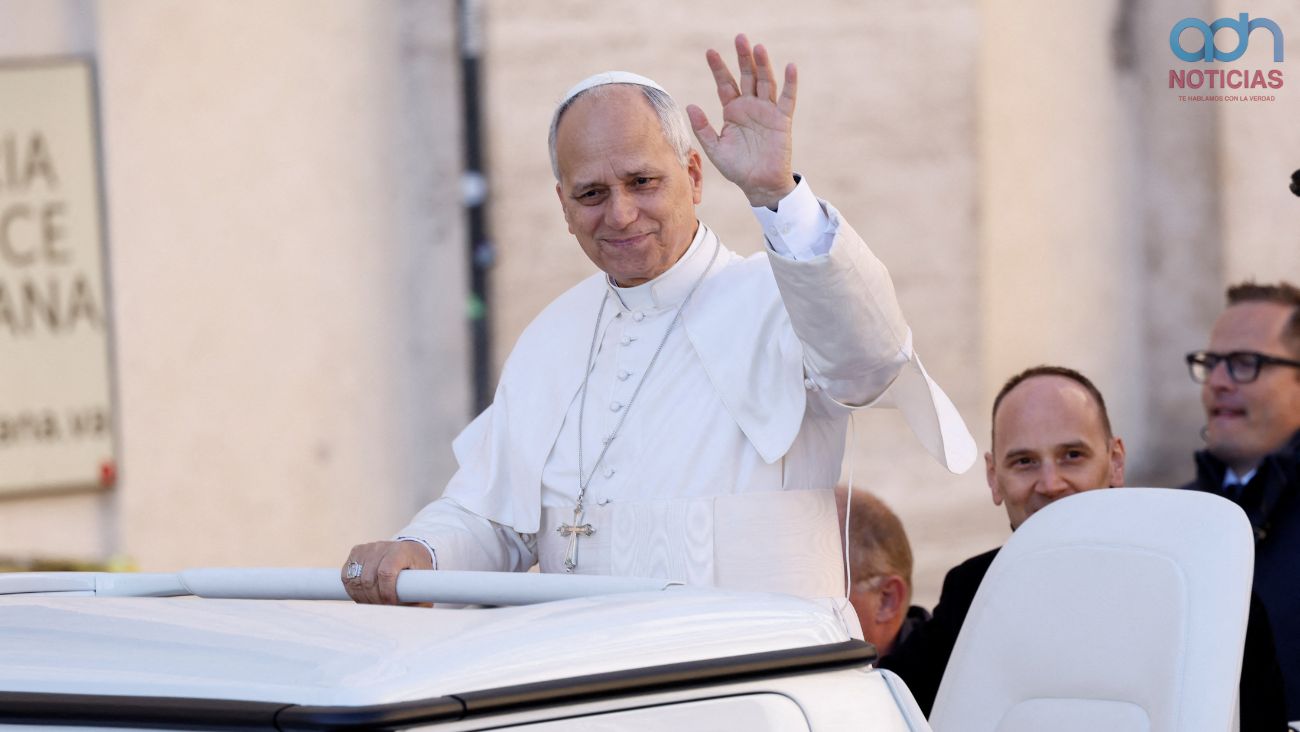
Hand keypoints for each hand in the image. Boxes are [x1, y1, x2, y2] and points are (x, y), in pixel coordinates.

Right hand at [341, 540, 431, 604]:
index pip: (386, 573)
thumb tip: (412, 614)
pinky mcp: (356, 552)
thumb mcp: (425, 580)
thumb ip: (421, 596)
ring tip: (373, 604)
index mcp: (401, 551)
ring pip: (356, 579)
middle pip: (369, 579)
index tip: (391, 605)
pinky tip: (363, 596)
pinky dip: (352, 590)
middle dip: (374, 599)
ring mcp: (367, 548)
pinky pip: (347, 576)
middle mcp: (382, 547)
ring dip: (362, 597)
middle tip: (382, 609)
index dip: (386, 593)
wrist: (409, 552)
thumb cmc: (417, 569)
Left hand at [686, 34, 797, 208]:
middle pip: (747, 76)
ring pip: (765, 83)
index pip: (725, 84)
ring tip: (757, 47)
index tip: (710, 52)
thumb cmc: (737, 168)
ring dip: (762, 65)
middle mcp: (750, 107)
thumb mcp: (715, 148)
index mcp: (733, 111)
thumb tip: (690, 106)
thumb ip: (703, 128)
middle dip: (743, 58)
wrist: (759, 184)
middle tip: (740, 37)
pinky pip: (788, 99)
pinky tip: (790, 67)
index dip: (718, 68)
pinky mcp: (782, 120)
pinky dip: (790, 83)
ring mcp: (767, 111)